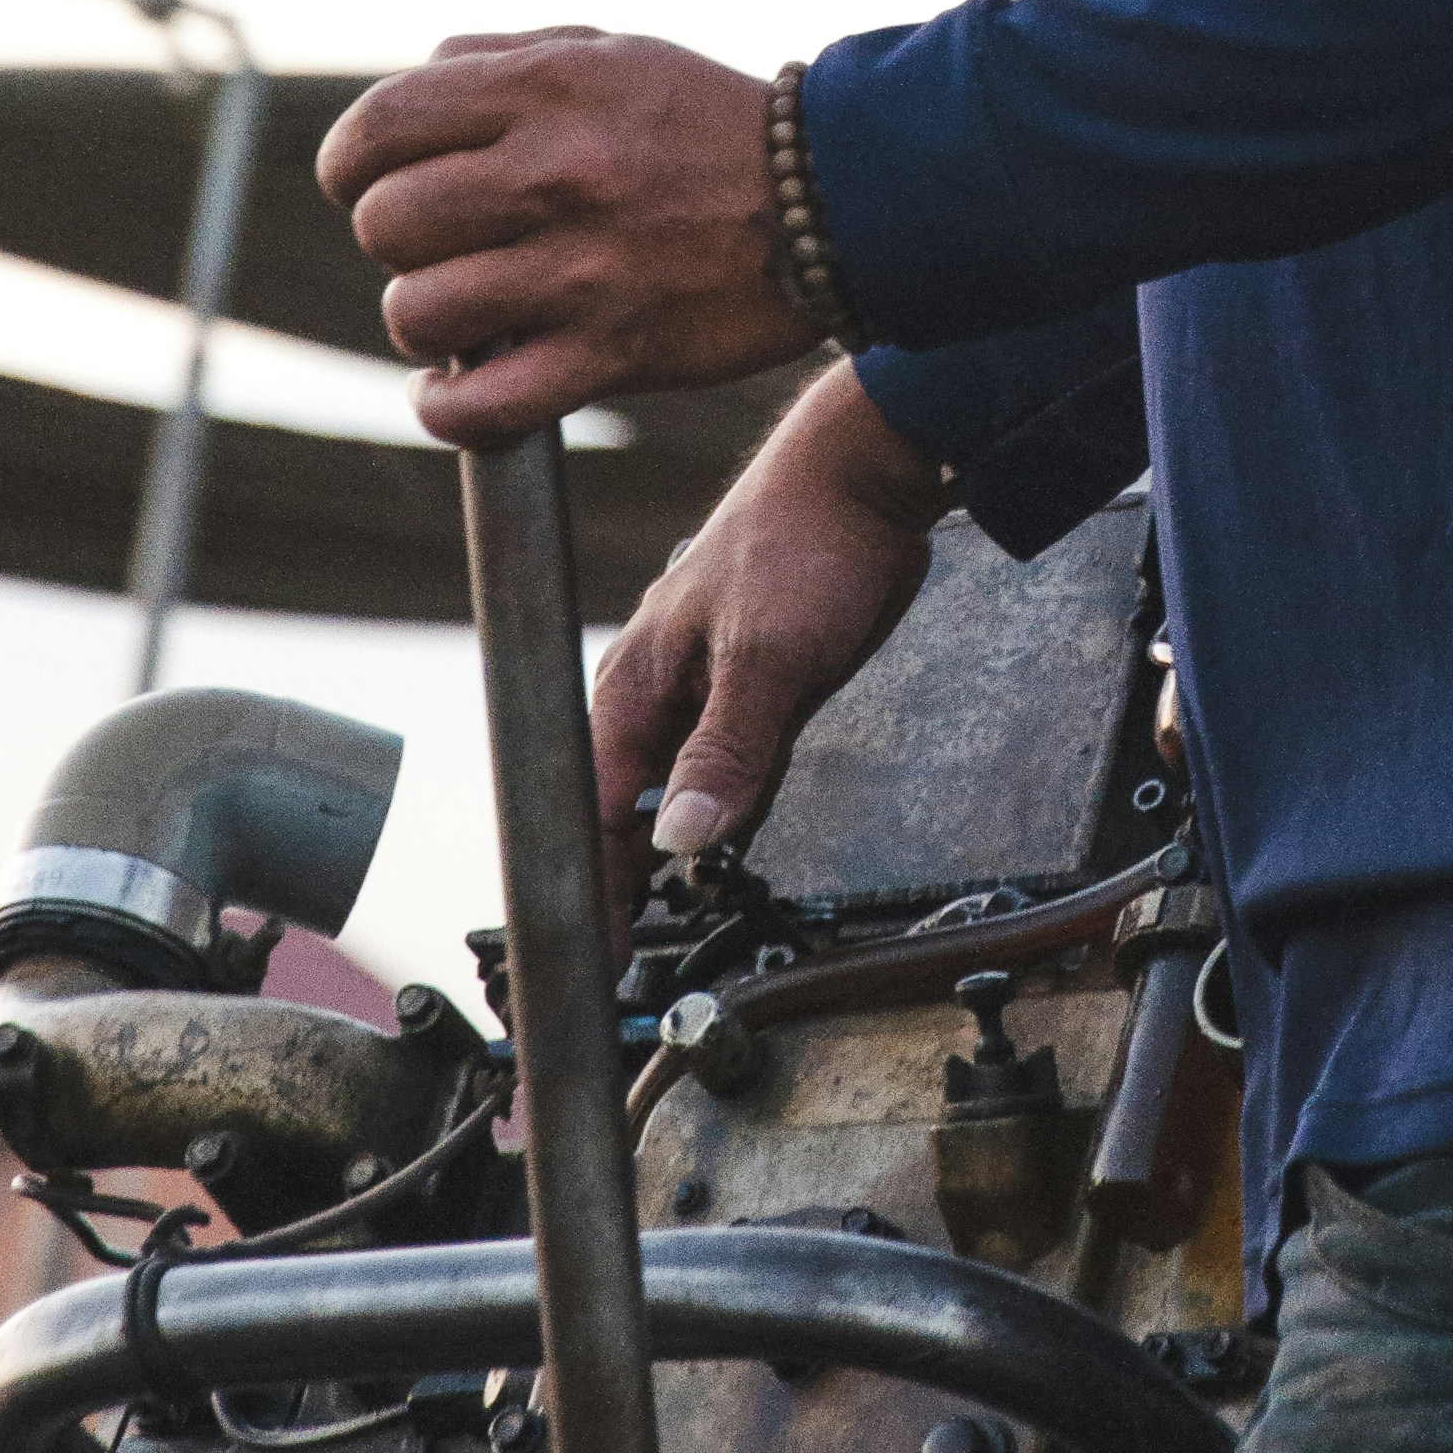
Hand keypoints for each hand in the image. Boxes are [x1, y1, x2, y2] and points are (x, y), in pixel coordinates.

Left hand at [317, 27, 816, 446]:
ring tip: (464, 311)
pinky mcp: (613, 355)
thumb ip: (503, 57)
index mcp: (547, 90)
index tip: (366, 182)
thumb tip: (413, 87)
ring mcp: (582, 271)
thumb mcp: (613, 52)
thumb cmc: (710, 124)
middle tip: (441, 245)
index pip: (380, 127)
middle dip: (397, 241)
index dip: (351, 163)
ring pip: (420, 312)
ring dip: (426, 319)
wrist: (839, 202)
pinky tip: (454, 387)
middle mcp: (555, 174)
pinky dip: (447, 407)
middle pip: (389, 223)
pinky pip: (479, 405)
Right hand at [589, 361, 950, 938]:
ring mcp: (705, 697)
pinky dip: (722, 821)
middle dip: (613, 894)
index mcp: (633, 687)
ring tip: (650, 942)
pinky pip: (728, 777)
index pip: (591, 817)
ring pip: (675, 802)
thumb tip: (681, 843)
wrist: (867, 479)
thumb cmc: (804, 539)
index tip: (587, 967)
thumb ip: (726, 752)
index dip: (586, 894)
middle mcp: (656, 698)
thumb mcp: (768, 657)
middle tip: (616, 974)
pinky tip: (721, 861)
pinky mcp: (755, 696)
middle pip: (622, 819)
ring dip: (668, 865)